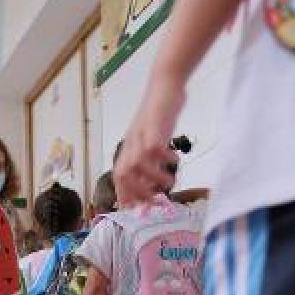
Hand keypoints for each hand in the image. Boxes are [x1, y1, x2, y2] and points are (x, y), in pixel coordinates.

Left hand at [114, 75, 185, 204]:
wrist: (163, 84)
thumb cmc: (159, 114)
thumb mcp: (152, 139)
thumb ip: (151, 160)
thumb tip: (154, 185)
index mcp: (128, 148)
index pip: (119, 177)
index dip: (125, 195)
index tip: (136, 210)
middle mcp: (131, 143)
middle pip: (124, 175)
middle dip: (138, 193)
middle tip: (156, 203)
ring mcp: (140, 134)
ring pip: (137, 164)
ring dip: (153, 178)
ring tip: (170, 183)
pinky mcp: (153, 125)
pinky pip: (153, 147)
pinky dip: (163, 157)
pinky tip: (175, 158)